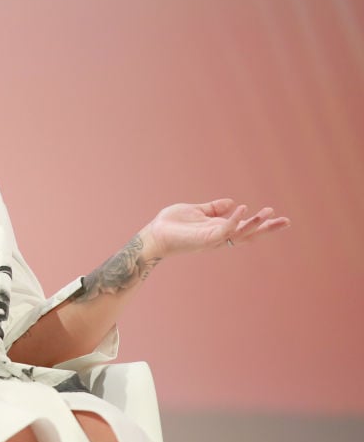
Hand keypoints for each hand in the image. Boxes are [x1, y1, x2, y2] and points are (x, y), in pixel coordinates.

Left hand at [143, 198, 290, 259]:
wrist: (155, 234)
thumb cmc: (172, 224)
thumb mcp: (197, 211)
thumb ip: (214, 208)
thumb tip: (231, 202)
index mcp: (218, 229)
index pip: (244, 227)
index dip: (261, 223)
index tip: (278, 217)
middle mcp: (219, 236)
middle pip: (248, 234)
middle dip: (267, 228)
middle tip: (287, 221)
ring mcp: (213, 239)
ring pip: (240, 233)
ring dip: (255, 223)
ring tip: (268, 213)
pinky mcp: (205, 239)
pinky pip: (224, 230)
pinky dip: (234, 220)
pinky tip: (242, 208)